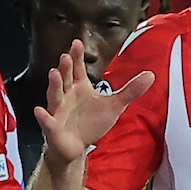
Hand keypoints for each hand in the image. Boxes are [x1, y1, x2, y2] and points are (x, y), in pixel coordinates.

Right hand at [33, 39, 155, 165]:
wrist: (76, 147)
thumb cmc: (91, 123)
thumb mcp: (114, 105)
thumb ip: (130, 90)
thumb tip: (151, 75)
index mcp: (79, 87)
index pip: (77, 68)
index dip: (77, 56)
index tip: (77, 43)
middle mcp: (66, 95)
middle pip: (65, 78)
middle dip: (65, 67)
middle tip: (66, 56)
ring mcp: (58, 110)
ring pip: (55, 95)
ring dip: (54, 85)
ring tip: (54, 74)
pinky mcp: (53, 127)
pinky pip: (47, 121)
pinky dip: (43, 117)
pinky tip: (39, 111)